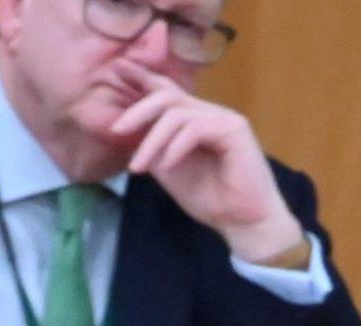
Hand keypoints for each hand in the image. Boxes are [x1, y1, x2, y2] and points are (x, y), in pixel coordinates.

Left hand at [106, 59, 308, 266]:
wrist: (244, 222)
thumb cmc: (212, 200)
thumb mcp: (170, 171)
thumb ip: (154, 148)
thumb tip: (130, 134)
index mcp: (195, 121)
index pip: (168, 92)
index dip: (143, 78)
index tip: (119, 69)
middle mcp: (210, 114)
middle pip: (168, 96)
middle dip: (138, 110)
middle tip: (116, 129)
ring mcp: (224, 119)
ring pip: (176, 114)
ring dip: (152, 141)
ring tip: (138, 168)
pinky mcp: (234, 129)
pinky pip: (195, 128)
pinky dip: (176, 147)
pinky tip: (167, 166)